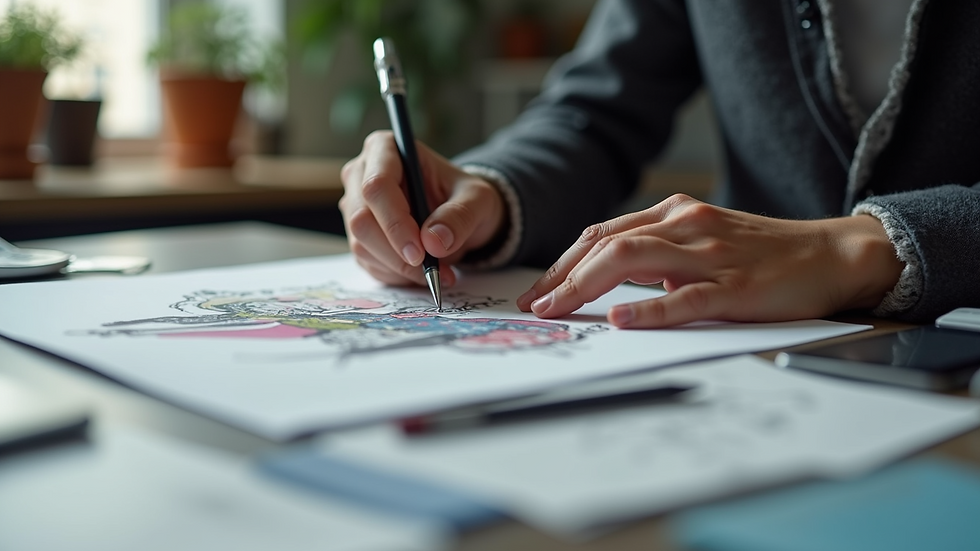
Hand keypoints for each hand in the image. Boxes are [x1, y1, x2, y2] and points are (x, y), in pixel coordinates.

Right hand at [340, 131, 506, 286]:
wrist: (460, 216)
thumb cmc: (466, 197)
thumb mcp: (478, 200)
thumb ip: (460, 216)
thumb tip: (434, 241)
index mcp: (385, 149)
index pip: (376, 186)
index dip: (395, 222)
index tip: (420, 251)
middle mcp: (361, 175)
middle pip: (361, 219)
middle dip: (396, 251)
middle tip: (431, 268)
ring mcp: (355, 207)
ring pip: (361, 245)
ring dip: (399, 267)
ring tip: (437, 270)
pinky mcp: (359, 236)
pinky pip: (367, 262)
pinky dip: (396, 274)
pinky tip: (421, 271)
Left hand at [516, 194, 903, 327]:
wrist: (830, 254)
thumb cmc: (761, 254)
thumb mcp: (700, 242)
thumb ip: (658, 254)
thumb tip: (608, 282)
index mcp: (673, 215)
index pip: (602, 235)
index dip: (563, 263)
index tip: (537, 291)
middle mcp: (685, 226)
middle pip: (606, 245)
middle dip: (561, 276)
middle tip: (534, 306)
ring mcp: (709, 255)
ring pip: (632, 260)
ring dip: (585, 286)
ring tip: (557, 311)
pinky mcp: (734, 287)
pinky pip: (682, 297)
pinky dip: (646, 310)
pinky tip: (618, 320)